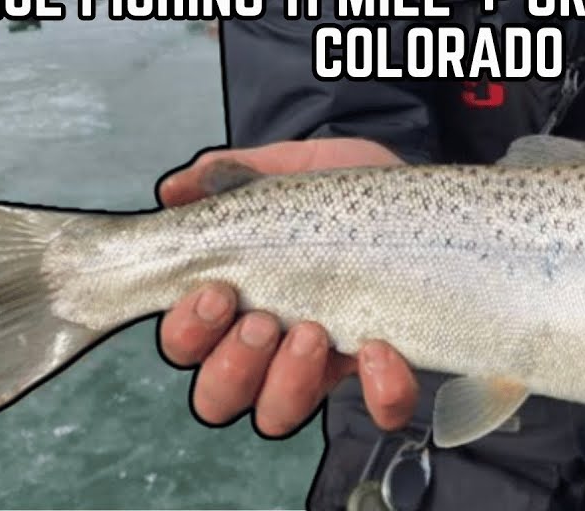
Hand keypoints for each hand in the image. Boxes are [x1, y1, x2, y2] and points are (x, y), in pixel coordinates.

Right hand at [155, 137, 419, 436]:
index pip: (186, 344)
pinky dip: (381, 392)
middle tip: (264, 320)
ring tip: (313, 332)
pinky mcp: (386, 366)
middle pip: (219, 397)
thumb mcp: (287, 171)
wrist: (407, 188)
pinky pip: (384, 408)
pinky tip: (380, 348)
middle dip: (233, 365)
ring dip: (288, 383)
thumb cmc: (335, 191)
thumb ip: (233, 175)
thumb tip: (176, 189)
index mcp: (236, 303)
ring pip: (279, 414)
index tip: (218, 291)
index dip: (189, 330)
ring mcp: (326, 362)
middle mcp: (269, 347)